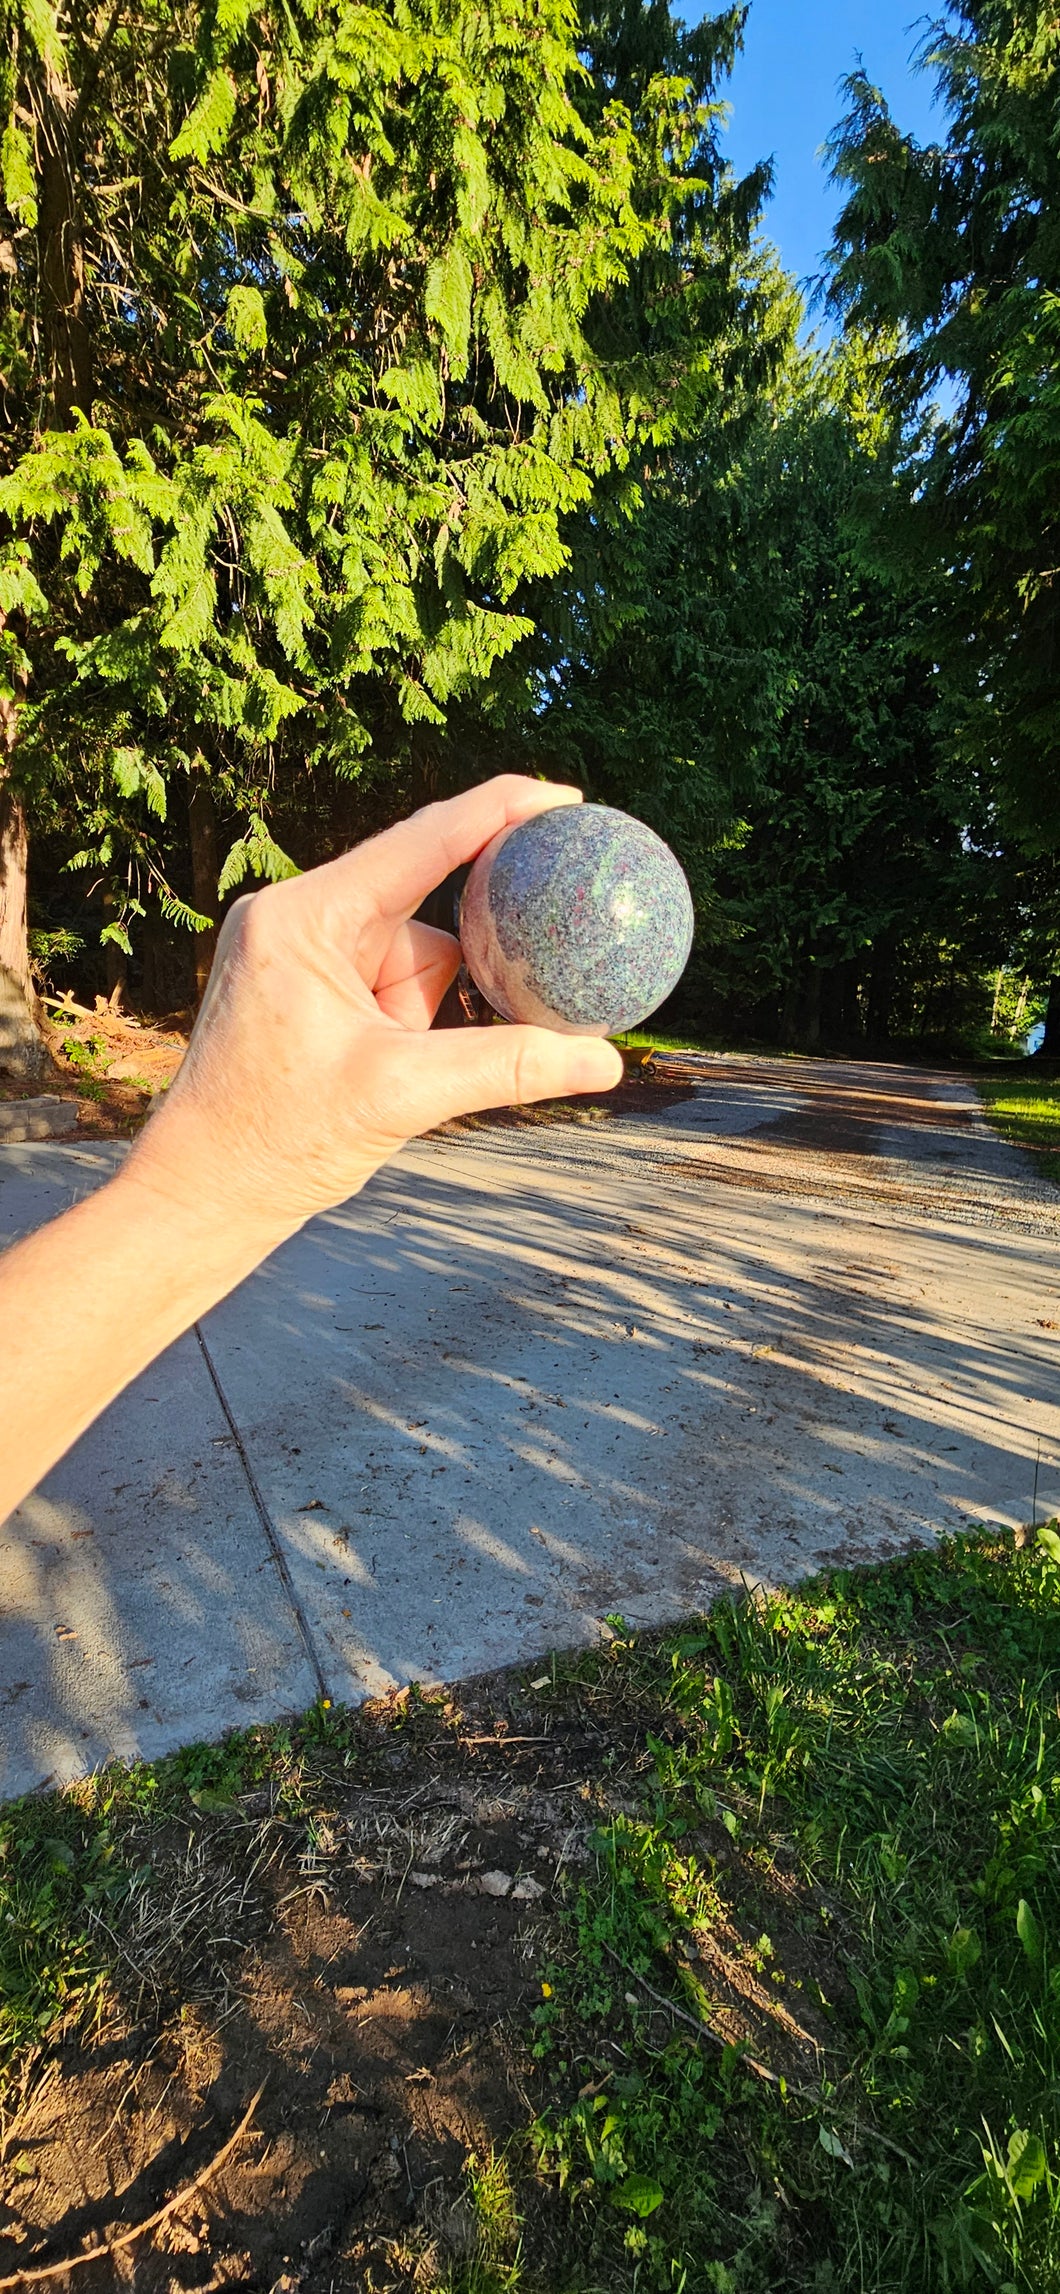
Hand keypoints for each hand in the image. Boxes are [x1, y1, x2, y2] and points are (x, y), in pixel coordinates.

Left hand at [123, 776, 622, 1251]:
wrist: (203, 1195)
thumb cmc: (274, 1142)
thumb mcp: (401, 1096)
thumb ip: (506, 1067)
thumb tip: (603, 1061)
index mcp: (304, 917)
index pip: (421, 842)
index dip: (499, 810)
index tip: (566, 796)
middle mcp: (298, 918)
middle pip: (424, 910)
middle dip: (459, 967)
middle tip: (485, 1002)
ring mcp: (302, 953)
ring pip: (414, 959)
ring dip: (426, 1017)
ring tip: (386, 1075)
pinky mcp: (310, 989)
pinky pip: (392, 987)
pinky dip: (411, 1028)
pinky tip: (386, 1075)